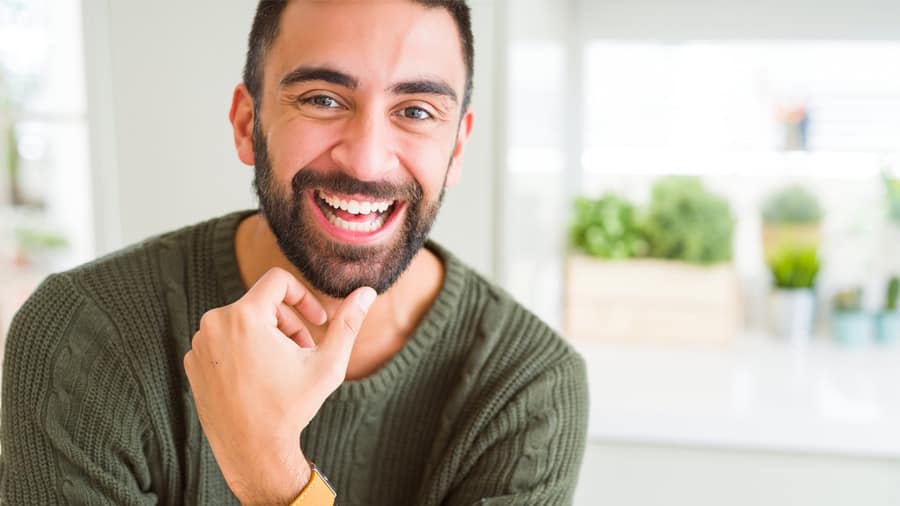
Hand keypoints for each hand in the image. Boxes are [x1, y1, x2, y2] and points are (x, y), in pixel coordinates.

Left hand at [184, 267, 374, 504]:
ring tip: (281, 368)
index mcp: (244, 316)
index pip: (278, 280)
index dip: (304, 296)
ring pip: (242, 321)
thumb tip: (368, 292)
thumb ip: (347, 324)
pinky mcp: (191, 362)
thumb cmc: (291, 408)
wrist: (252, 453)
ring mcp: (199, 344)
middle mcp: (214, 323)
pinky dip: (243, 350)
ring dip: (267, 337)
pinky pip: (222, 340)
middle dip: (288, 323)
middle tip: (303, 353)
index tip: (317, 321)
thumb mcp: (327, 364)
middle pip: (262, 303)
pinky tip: (257, 378)